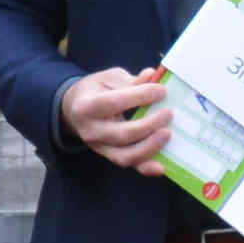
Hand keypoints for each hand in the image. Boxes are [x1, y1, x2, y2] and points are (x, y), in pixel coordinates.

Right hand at [60, 64, 174, 171]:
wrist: (74, 109)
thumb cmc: (95, 90)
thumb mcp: (109, 79)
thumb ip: (131, 80)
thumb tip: (151, 75)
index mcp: (87, 106)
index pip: (114, 103)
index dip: (139, 96)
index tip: (161, 91)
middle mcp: (91, 130)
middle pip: (121, 134)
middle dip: (148, 125)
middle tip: (168, 113)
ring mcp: (99, 147)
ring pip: (125, 155)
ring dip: (149, 147)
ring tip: (167, 133)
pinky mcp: (108, 156)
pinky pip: (128, 164)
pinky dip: (145, 167)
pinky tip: (161, 166)